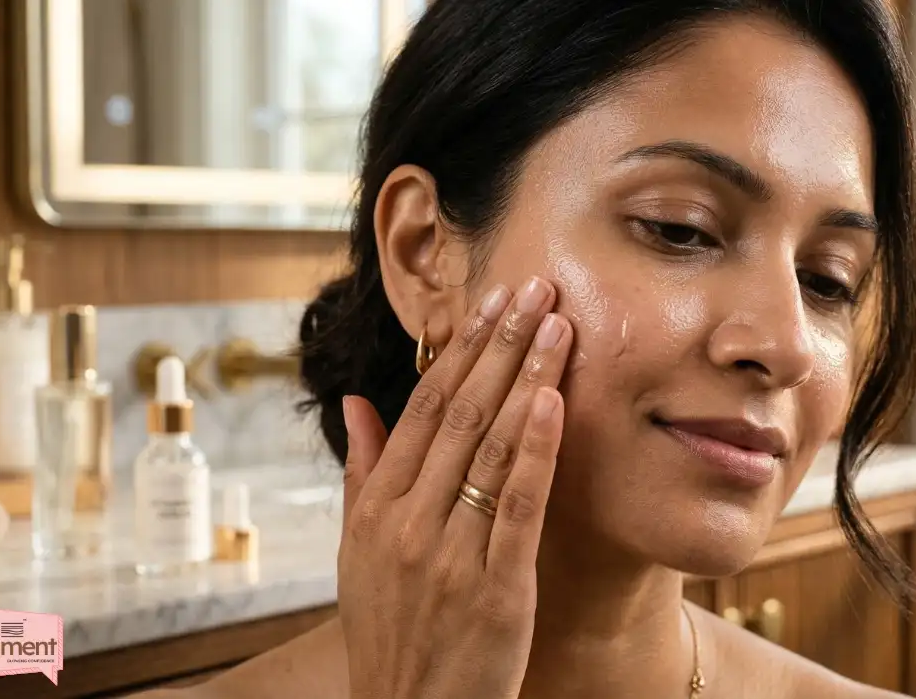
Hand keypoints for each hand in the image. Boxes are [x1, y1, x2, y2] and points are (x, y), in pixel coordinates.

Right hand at [337, 277, 572, 698]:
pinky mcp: (494, 589)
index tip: (493, 302)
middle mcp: (406, 522)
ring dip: (527, 378)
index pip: (424, 408)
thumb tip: (357, 402)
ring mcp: (448, 554)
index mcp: (374, 508)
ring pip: (491, 447)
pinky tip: (555, 400)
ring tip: (558, 324)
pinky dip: (535, 450)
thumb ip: (363, 472)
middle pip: (461, 413)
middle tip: (536, 288)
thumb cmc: (390, 628)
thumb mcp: (358, 552)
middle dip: (502, 344)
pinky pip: (515, 506)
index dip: (462, 350)